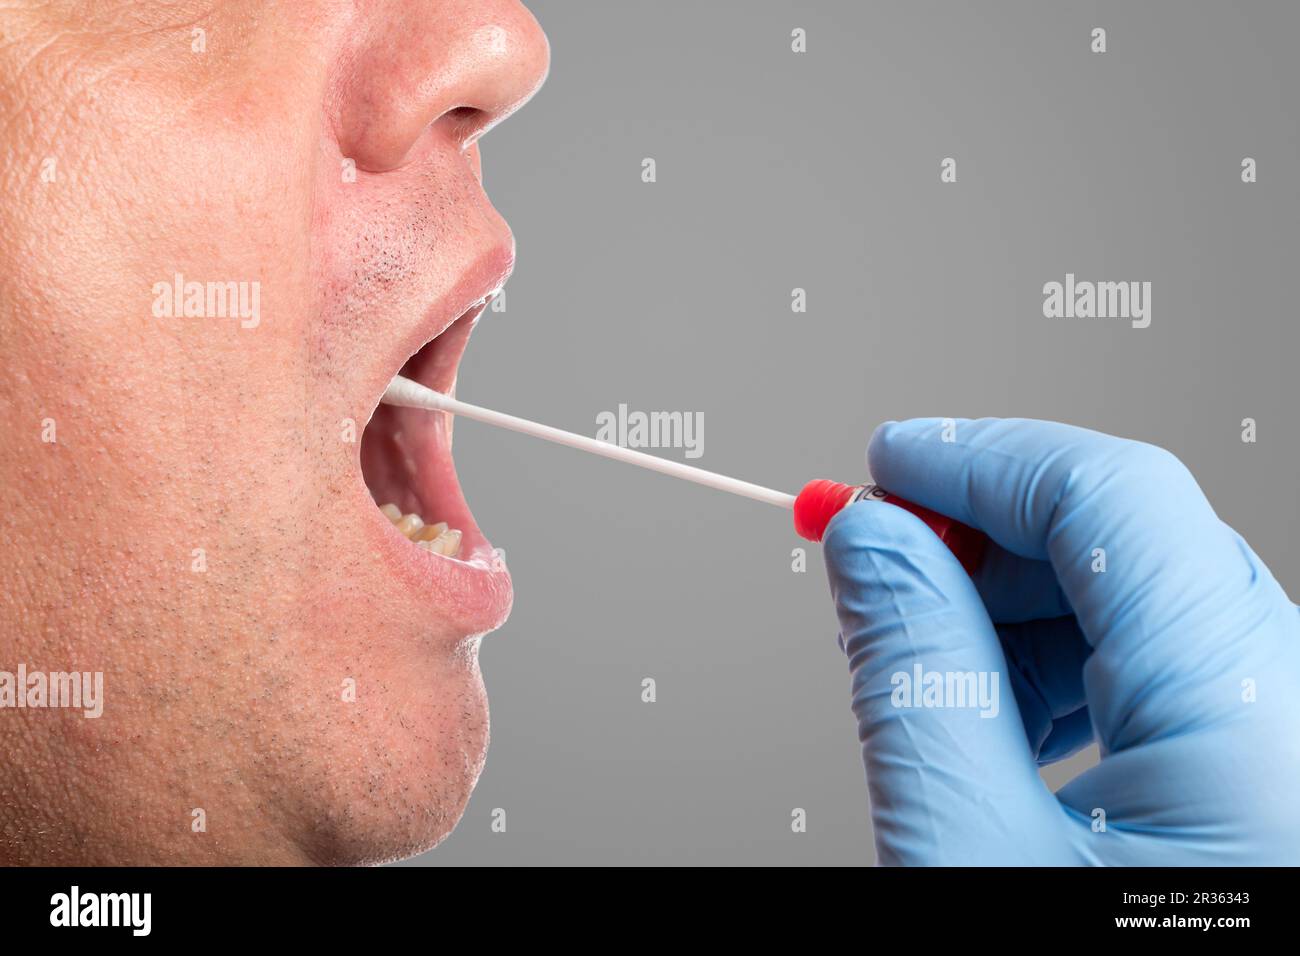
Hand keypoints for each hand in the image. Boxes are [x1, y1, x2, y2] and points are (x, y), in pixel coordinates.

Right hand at [822, 418, 1299, 864]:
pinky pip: (1167, 679)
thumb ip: (914, 673)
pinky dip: (1065, 672)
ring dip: (1017, 612)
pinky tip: (996, 722)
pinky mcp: (1266, 785)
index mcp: (1252, 729)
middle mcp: (1298, 722)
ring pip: (1147, 610)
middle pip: (1137, 545)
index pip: (1117, 498)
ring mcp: (1288, 752)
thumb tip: (869, 540)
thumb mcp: (964, 850)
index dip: (982, 460)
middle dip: (989, 541)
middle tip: (882, 564)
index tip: (887, 465)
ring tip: (928, 666)